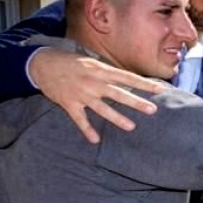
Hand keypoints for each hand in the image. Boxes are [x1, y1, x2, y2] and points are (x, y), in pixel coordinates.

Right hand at [29, 49, 164, 143]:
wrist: (41, 63)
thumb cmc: (70, 63)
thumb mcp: (91, 62)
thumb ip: (108, 72)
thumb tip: (129, 80)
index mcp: (100, 69)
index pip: (127, 77)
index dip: (144, 84)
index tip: (161, 90)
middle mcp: (92, 82)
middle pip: (118, 93)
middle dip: (135, 102)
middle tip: (152, 110)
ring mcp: (80, 93)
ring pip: (101, 108)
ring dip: (116, 118)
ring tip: (131, 127)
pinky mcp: (68, 103)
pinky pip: (79, 119)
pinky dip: (87, 130)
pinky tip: (95, 140)